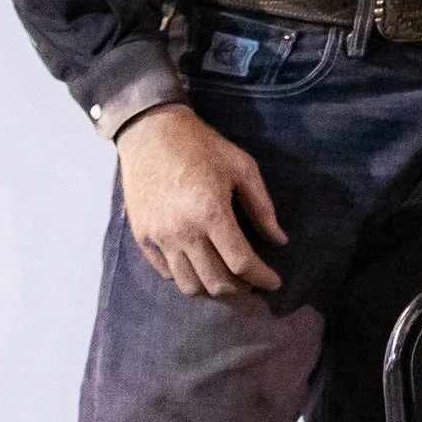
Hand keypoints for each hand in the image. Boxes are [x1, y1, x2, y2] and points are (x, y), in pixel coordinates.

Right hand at [117, 102, 286, 299]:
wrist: (150, 132)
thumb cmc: (201, 146)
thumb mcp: (241, 166)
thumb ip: (262, 206)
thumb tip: (279, 240)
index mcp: (211, 212)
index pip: (240, 262)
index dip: (262, 278)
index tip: (274, 282)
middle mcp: (183, 231)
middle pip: (215, 282)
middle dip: (240, 290)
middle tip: (252, 282)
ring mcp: (159, 237)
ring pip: (188, 285)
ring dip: (213, 290)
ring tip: (227, 279)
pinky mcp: (142, 237)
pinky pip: (166, 273)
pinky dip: (187, 277)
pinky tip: (199, 266)